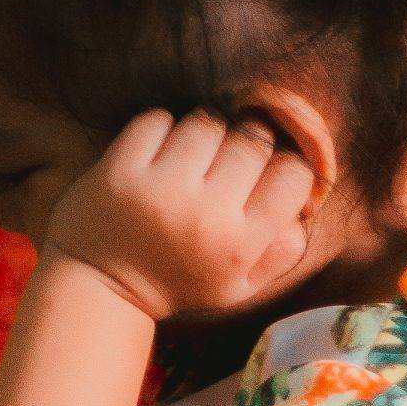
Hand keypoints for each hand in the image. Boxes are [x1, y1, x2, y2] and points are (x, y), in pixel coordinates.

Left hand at [42, 109, 318, 321]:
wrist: (99, 286)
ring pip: (208, 122)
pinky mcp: (120, 169)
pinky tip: (156, 155)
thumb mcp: (238, 287)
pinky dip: (160, 128)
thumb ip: (281, 251)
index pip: (295, 174)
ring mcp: (160, 189)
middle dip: (244, 144)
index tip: (264, 175)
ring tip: (188, 160)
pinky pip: (158, 118)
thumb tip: (307, 204)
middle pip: (253, 140)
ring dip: (202, 133)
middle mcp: (205, 215)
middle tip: (223, 164)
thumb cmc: (177, 281)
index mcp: (240, 246)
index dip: (285, 167)